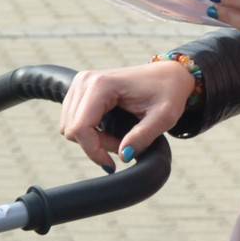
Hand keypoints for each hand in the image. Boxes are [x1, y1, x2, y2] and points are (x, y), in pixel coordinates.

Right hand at [59, 60, 196, 170]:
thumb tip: (123, 155)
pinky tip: (111, 130)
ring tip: (121, 137)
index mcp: (102, 84)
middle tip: (124, 145)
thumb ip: (143, 137)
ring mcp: (80, 83)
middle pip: (72, 129)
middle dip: (96, 145)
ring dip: (93, 140)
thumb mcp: (164, 117)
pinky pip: (73, 120)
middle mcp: (85, 81)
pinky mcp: (80, 89)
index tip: (113, 164)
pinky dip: (90, 132)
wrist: (169, 75)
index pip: (80, 127)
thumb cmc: (168, 92)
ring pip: (70, 126)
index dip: (94, 151)